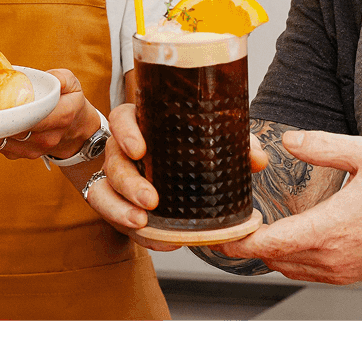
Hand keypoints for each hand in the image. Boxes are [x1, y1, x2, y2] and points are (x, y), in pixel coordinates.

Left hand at [0, 69, 98, 160]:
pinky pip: (1, 146)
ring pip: (4, 140)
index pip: (34, 115)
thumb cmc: (71, 102)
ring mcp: (35, 149)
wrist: (76, 130)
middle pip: (15, 129)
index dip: (12, 110)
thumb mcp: (72, 84)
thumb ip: (59, 77)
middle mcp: (48, 137)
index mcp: (62, 116)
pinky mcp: (22, 154)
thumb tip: (36, 78)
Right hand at [90, 103, 269, 251]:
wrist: (164, 166)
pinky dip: (140, 234)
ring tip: (142, 223)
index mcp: (140, 124)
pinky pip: (117, 220)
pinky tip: (161, 241)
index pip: (122, 119)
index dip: (126, 133)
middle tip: (150, 199)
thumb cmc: (186, 146)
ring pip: (104, 193)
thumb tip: (257, 159)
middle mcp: (121, 151)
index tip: (140, 149)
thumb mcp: (208, 138)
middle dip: (129, 183)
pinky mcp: (117, 206)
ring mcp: (114, 179)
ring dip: (122, 210)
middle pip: (114, 162)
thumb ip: (234, 143)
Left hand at [214, 130, 361, 284]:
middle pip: (271, 256)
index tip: (219, 233)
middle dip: (248, 241)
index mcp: (329, 228)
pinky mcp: (344, 275)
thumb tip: (288, 139)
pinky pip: (304, 272)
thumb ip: (324, 146)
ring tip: (258, 226)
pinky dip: (288, 258)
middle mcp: (329, 256)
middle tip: (232, 221)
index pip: (270, 243)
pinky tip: (289, 238)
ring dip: (269, 250)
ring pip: (285, 266)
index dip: (239, 241)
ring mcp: (337, 270)